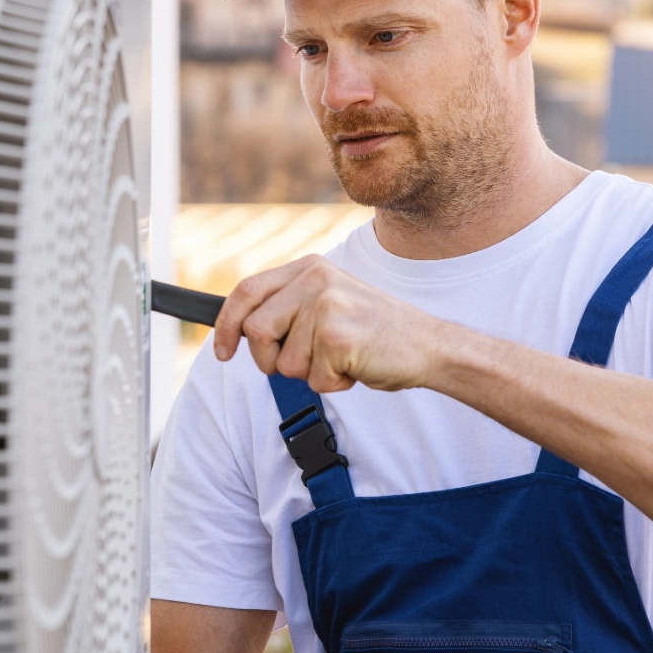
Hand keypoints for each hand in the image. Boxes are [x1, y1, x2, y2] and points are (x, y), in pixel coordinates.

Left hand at [214, 256, 449, 392]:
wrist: (429, 345)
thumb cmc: (375, 332)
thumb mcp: (328, 302)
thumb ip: (289, 306)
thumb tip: (239, 329)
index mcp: (309, 268)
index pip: (246, 291)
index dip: (226, 325)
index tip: (223, 352)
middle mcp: (315, 280)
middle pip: (256, 331)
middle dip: (271, 360)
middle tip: (306, 363)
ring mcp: (325, 305)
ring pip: (284, 362)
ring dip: (310, 374)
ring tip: (341, 359)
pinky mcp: (337, 336)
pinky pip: (313, 379)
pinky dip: (333, 384)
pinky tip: (356, 367)